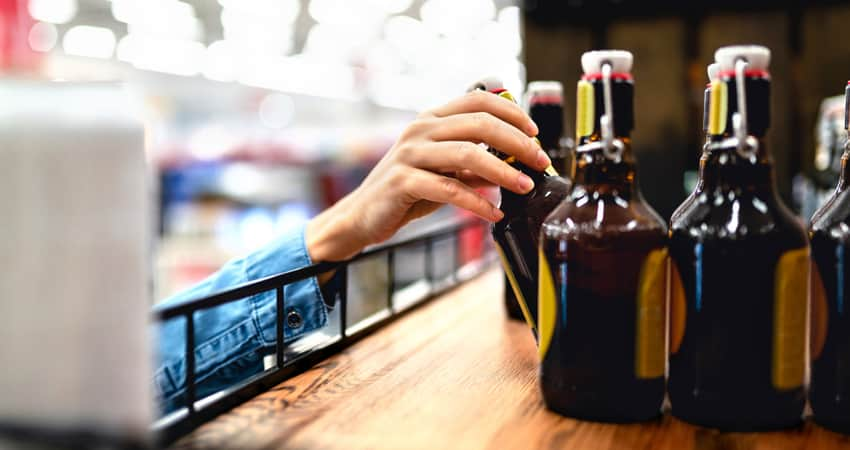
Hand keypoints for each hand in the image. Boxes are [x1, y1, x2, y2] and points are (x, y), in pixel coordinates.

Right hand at [306, 89, 550, 262]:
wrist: (363, 215)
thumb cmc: (405, 191)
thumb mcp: (444, 173)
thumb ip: (475, 167)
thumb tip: (515, 167)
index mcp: (431, 120)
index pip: (479, 100)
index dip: (511, 112)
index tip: (534, 133)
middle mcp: (420, 130)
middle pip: (480, 124)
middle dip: (517, 142)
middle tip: (539, 161)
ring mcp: (410, 154)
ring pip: (468, 155)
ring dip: (503, 172)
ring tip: (525, 186)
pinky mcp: (403, 182)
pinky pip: (450, 189)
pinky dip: (478, 203)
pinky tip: (494, 213)